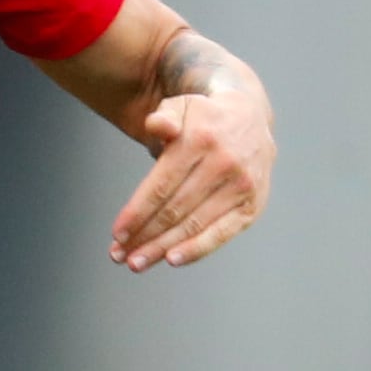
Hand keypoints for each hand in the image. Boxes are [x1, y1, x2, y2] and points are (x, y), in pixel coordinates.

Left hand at [110, 85, 272, 270]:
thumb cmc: (202, 119)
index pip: (162, 185)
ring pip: (195, 225)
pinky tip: (173, 259)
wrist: (249, 117)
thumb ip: (164, 117)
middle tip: (120, 257)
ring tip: (137, 263)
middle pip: (175, 210)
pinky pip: (223, 233)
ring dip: (163, 248)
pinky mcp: (253, 203)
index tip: (117, 234)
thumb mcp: (181, 107)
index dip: (137, 213)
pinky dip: (198, 249)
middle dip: (144, 237)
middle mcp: (224, 164)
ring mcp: (241, 186)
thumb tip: (157, 125)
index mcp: (201, 140)